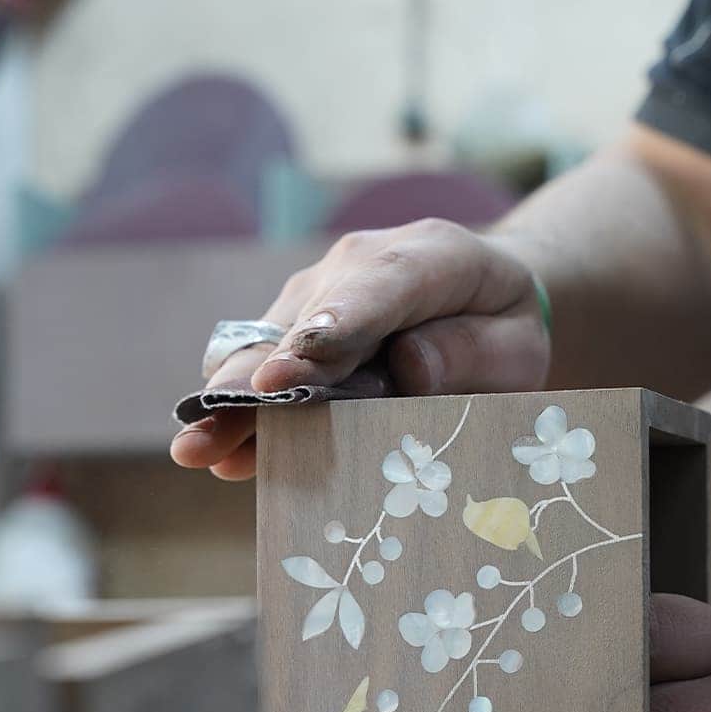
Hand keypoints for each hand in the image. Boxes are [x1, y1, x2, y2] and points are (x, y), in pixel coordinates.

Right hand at [169, 218, 549, 479]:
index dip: (328, 333)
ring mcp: (317, 297)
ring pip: (266, 349)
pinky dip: (242, 411)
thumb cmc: (501, 328)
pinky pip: (262, 369)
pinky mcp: (295, 329)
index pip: (376, 288)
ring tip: (196, 450)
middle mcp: (357, 267)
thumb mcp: (514, 342)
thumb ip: (470, 351)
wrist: (484, 302)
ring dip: (230, 402)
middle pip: (301, 326)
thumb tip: (409, 368)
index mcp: (429, 256)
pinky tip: (222, 455)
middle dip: (255, 381)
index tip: (284, 379)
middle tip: (212, 429)